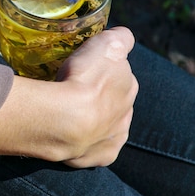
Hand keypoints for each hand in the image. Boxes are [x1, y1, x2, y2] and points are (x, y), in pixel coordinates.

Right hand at [0, 27, 137, 167]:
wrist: (65, 120)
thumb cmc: (85, 78)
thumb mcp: (107, 44)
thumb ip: (121, 38)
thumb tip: (123, 36)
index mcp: (129, 87)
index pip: (119, 75)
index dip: (102, 71)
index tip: (84, 69)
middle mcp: (126, 115)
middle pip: (113, 102)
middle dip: (99, 98)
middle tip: (73, 90)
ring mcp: (112, 139)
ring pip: (105, 127)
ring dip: (92, 122)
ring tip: (68, 114)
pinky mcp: (97, 158)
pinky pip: (93, 150)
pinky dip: (83, 144)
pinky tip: (70, 136)